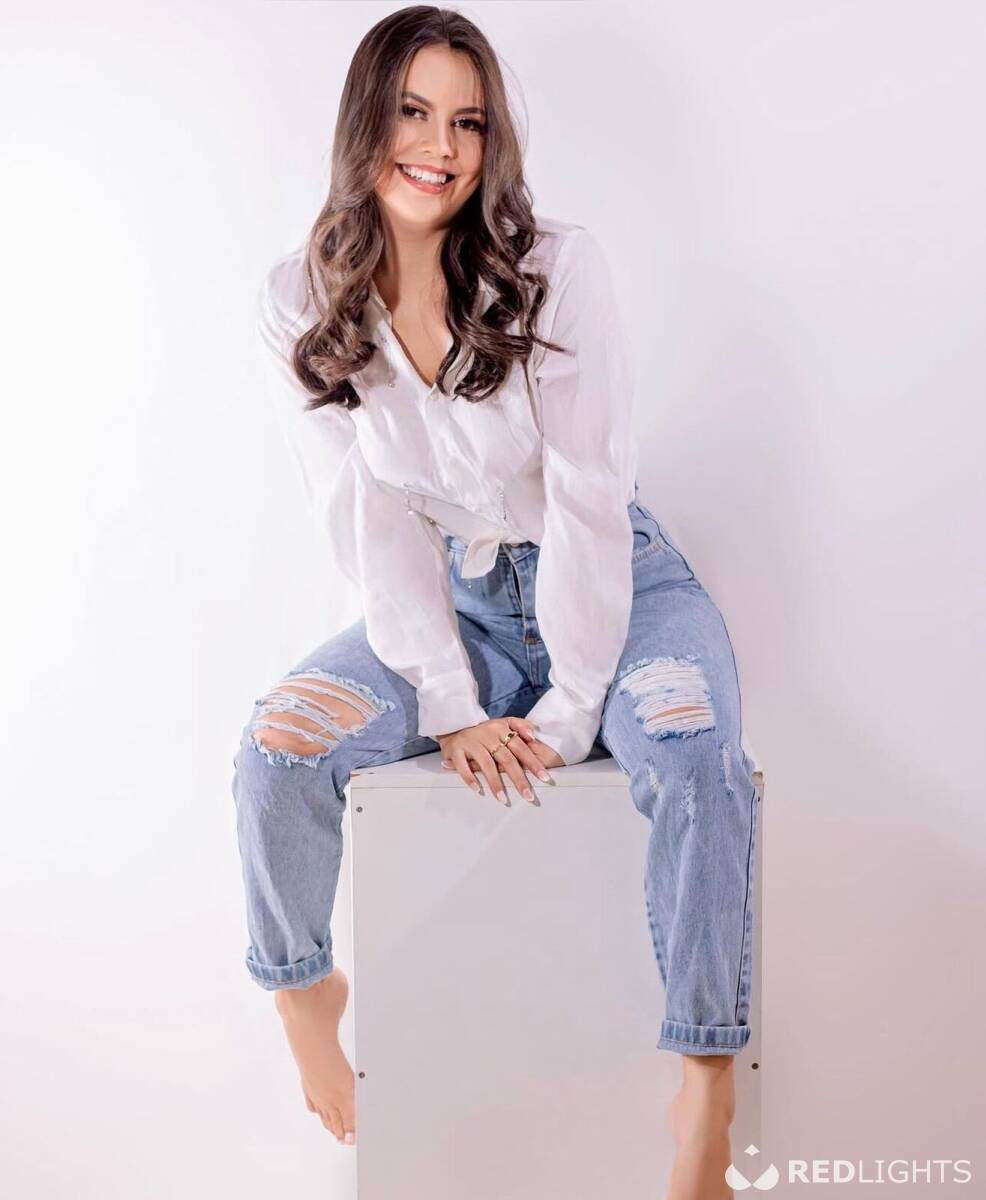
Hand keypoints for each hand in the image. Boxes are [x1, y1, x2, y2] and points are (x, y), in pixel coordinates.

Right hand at [437, 717, 562, 805]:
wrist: (454, 724)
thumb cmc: (484, 730)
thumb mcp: (503, 723)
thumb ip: (520, 726)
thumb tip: (533, 735)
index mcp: (501, 729)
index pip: (521, 747)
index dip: (533, 763)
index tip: (544, 778)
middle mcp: (487, 735)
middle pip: (506, 759)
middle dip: (518, 779)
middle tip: (528, 796)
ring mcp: (471, 742)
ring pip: (486, 764)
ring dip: (495, 783)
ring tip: (503, 799)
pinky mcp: (456, 750)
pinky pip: (463, 766)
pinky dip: (469, 778)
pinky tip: (477, 789)